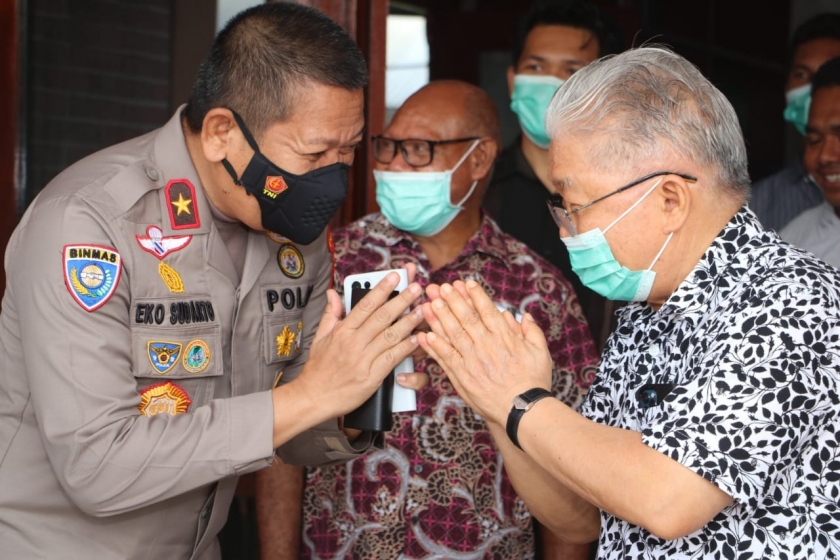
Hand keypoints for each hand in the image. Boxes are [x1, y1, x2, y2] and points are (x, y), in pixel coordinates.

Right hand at [296, 272, 424, 417]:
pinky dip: (405, 348)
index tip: (395, 277)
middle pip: (382, 317)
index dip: (382, 289)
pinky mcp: (371, 377)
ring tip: (422, 309)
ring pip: (390, 336)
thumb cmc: (318, 369)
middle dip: (402, 300)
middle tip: (417, 287)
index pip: (365, 305)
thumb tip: (333, 293)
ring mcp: (363, 360)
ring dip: (409, 322)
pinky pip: (392, 358)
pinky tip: (416, 339)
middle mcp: (353, 342)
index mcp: (342, 331)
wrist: (313, 397)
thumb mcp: (319, 338)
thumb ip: (330, 314)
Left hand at [417, 280, 551, 425]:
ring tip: (429, 303)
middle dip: (452, 300)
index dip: (474, 295)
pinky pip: (446, 358)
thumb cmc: (533, 382)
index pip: (487, 311)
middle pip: (466, 318)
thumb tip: (524, 316)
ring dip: (439, 318)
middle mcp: (486, 345)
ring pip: (453, 334)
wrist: (522, 409)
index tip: (464, 283)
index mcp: (504, 337)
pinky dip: (435, 346)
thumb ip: (532, 332)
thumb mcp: (541, 353)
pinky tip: (425, 334)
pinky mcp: (463, 376)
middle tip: (440, 287)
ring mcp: (472, 360)